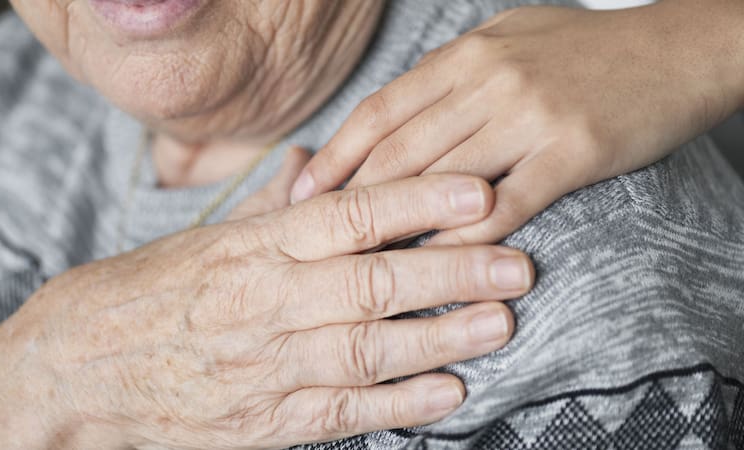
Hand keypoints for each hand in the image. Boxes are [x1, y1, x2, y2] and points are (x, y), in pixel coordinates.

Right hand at [0, 172, 533, 448]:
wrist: (70, 372)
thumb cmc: (142, 295)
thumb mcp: (203, 239)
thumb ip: (269, 207)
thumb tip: (315, 164)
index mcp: (253, 247)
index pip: (350, 213)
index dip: (418, 200)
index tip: (477, 192)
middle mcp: (265, 301)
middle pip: (375, 280)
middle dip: (454, 271)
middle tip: (518, 263)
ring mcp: (267, 365)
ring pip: (369, 347)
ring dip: (441, 336)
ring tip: (500, 324)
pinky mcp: (265, 422)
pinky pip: (343, 411)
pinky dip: (400, 404)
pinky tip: (449, 391)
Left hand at [291, 1, 743, 244]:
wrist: (674, 49)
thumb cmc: (584, 49)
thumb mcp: (506, 40)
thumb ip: (451, 75)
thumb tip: (398, 114)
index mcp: (465, 56)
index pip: (380, 111)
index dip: (334, 155)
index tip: (301, 192)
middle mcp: (488, 82)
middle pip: (398, 151)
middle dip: (349, 200)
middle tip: (316, 242)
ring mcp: (528, 116)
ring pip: (441, 181)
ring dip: (397, 227)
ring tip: (362, 264)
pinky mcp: (570, 152)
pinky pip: (504, 204)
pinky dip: (464, 239)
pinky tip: (437, 264)